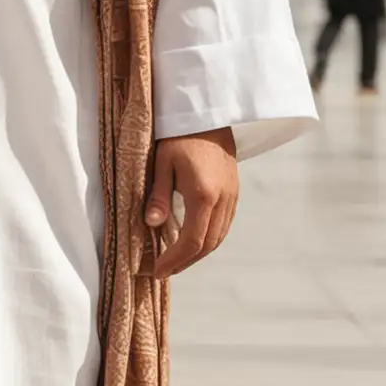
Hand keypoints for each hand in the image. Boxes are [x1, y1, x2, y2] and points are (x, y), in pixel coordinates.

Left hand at [145, 129, 237, 277]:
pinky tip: (194, 240)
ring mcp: (232, 197)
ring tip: (176, 260)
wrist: (208, 115)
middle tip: (164, 270)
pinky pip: (224, 225)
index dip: (174, 260)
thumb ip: (158, 196)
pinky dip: (209, 239)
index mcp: (203, 195)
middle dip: (185, 262)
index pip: (191, 241)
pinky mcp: (234, 192)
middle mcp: (222, 200)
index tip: (157, 271)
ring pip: (219, 237)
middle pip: (208, 245)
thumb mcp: (162, 163)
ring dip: (198, 253)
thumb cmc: (180, 136)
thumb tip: (151, 225)